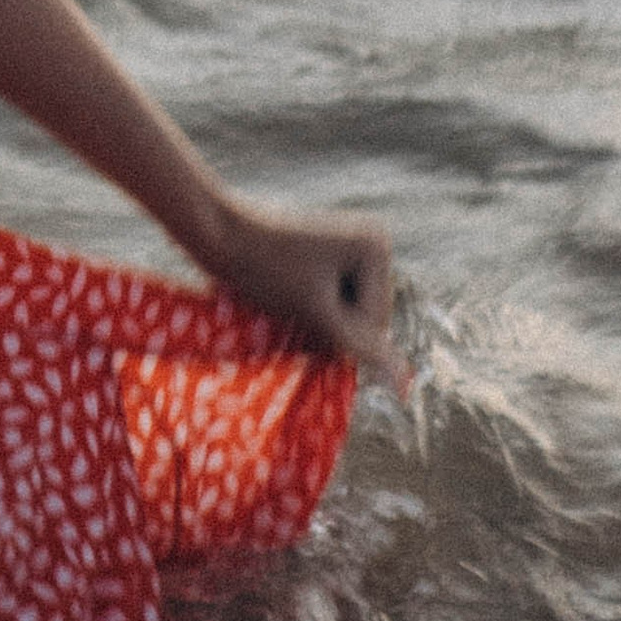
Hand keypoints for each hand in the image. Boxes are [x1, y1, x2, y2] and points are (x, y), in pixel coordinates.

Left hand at [181, 192, 402, 385]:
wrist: (216, 231)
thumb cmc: (264, 272)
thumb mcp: (317, 315)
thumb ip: (362, 350)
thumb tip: (405, 389)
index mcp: (377, 247)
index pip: (375, 323)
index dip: (337, 329)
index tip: (299, 297)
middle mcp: (373, 241)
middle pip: (366, 317)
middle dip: (330, 323)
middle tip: (289, 299)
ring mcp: (351, 246)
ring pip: (347, 314)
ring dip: (319, 319)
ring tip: (284, 295)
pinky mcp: (330, 254)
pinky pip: (332, 300)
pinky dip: (311, 308)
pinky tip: (286, 292)